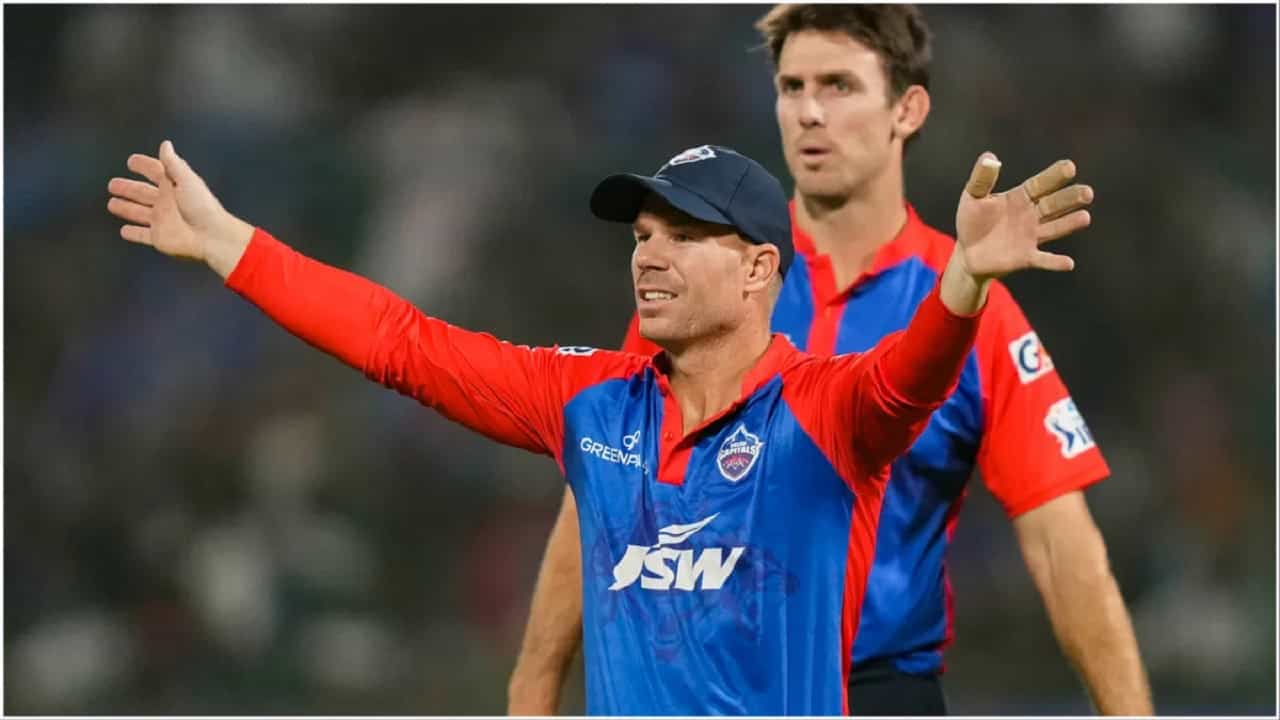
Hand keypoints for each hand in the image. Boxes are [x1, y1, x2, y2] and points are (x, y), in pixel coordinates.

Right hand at [107, 140, 252, 276]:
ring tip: (112, 204)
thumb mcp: (187, 180)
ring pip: (139, 213)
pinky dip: (133, 233)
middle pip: (142, 193)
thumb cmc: (203, 207)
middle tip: (113, 184)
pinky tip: (124, 231)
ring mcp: (162, 221)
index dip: (144, 166)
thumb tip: (166, 144)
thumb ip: (173, 163)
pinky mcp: (159, 238)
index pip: (155, 172)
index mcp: (173, 186)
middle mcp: (166, 203)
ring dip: (127, 208)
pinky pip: (143, 235)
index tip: (132, 161)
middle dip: (128, 188)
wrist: (211, 237)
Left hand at [953, 152, 1093, 281]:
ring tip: (1085, 217)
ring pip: (1054, 228)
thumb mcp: (973, 197)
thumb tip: (989, 157)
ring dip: (1069, 224)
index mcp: (1020, 197)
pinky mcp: (1026, 258)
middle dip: (1070, 198)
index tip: (1069, 167)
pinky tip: (1068, 263)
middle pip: (1054, 205)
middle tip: (1087, 192)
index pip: (1040, 184)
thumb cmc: (972, 221)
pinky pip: (1043, 260)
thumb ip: (982, 178)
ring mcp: (1031, 237)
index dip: (1053, 176)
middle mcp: (1031, 215)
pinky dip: (1054, 262)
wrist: (968, 253)